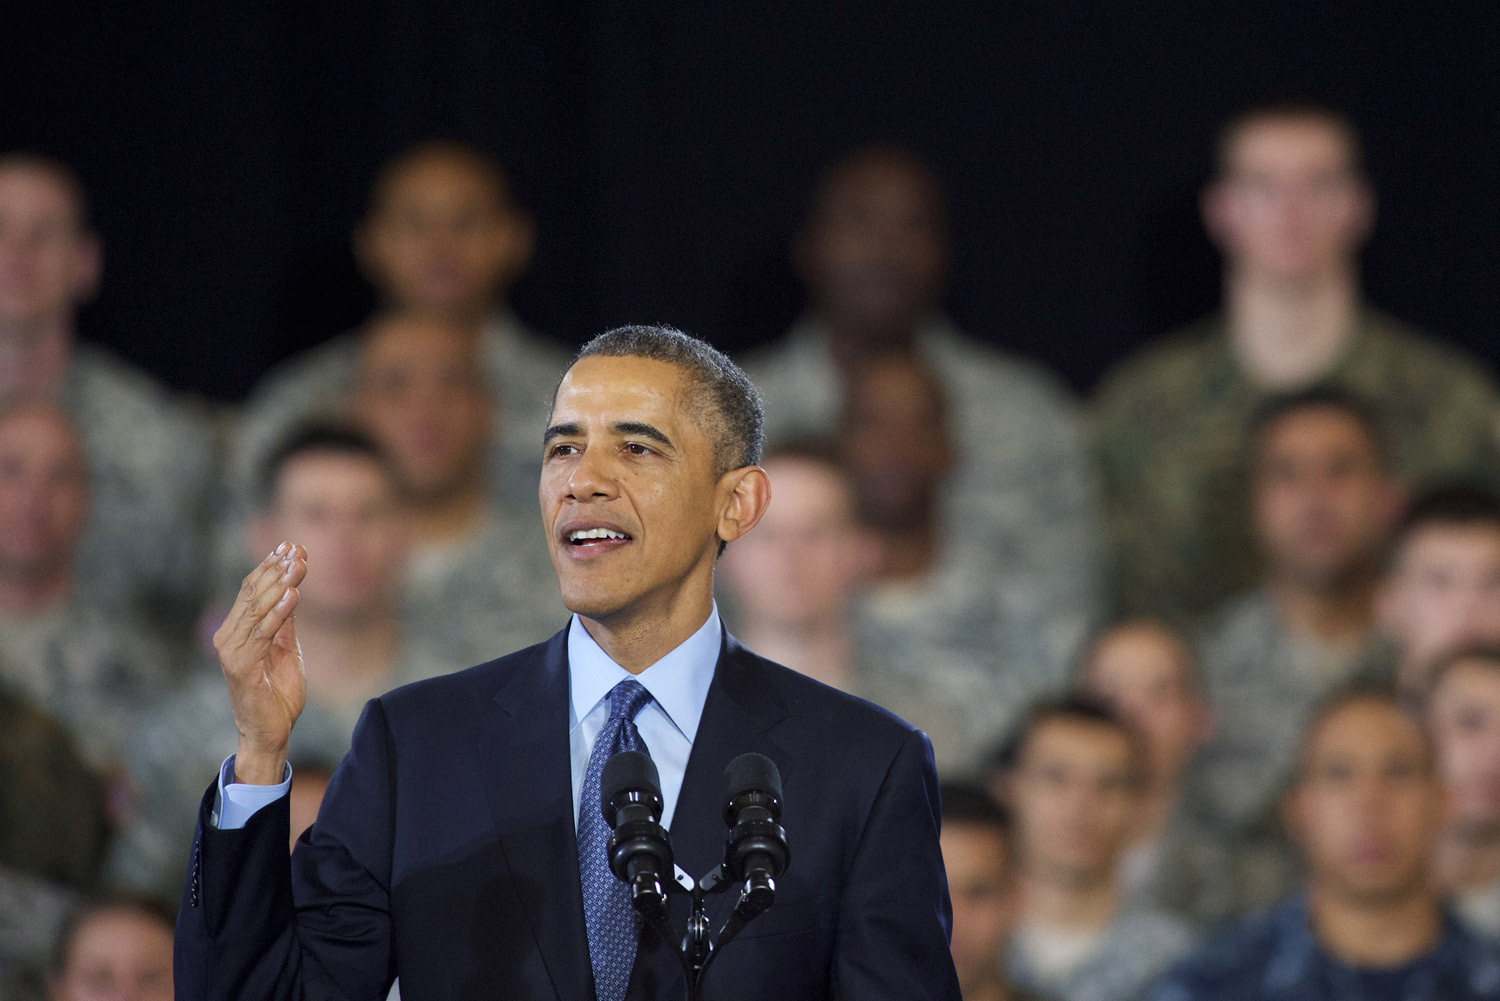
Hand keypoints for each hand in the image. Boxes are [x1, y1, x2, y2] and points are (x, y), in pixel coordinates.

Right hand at [213, 541, 307, 784]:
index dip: (271, 566)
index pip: (251, 589)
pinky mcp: (239, 668)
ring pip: (256, 610)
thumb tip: (292, 587)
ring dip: (280, 585)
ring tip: (299, 565)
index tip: (293, 545)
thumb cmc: (277, 692)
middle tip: (299, 549)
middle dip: (277, 569)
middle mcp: (228, 636)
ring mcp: (231, 652)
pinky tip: (293, 596)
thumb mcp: (286, 648)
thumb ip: (284, 620)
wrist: (270, 732)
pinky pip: (261, 635)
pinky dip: (277, 614)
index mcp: (237, 630)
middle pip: (253, 594)